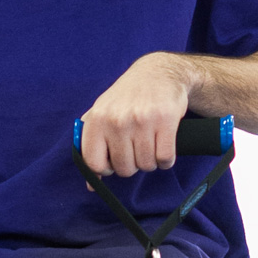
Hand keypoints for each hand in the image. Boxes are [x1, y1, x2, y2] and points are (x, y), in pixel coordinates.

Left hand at [79, 52, 193, 177]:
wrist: (158, 73)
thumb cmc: (127, 98)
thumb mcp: (102, 114)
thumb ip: (92, 147)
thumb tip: (91, 185)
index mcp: (97, 119)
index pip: (94, 163)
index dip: (106, 168)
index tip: (114, 160)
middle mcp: (117, 120)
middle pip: (124, 168)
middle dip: (133, 164)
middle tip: (136, 148)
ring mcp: (142, 120)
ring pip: (146, 165)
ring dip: (151, 161)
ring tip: (150, 144)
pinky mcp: (166, 120)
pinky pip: (165, 159)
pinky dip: (166, 159)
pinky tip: (163, 146)